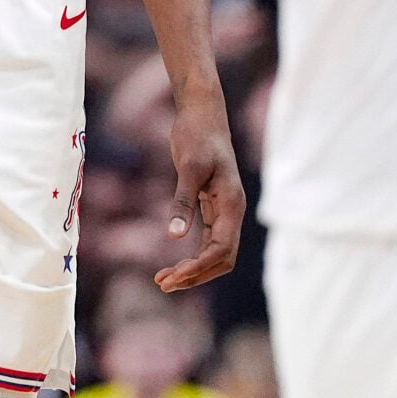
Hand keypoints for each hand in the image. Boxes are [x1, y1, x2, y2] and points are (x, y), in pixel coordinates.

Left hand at [156, 87, 245, 290]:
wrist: (202, 114)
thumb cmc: (197, 136)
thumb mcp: (188, 166)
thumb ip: (183, 201)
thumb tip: (174, 236)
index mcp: (232, 204)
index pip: (221, 248)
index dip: (199, 266)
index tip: (174, 276)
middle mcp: (232, 211)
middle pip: (222, 258)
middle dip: (196, 275)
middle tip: (163, 283)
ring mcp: (224, 210)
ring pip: (216, 252)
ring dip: (194, 269)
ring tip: (163, 280)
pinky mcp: (212, 206)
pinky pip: (208, 240)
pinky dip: (193, 255)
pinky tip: (173, 263)